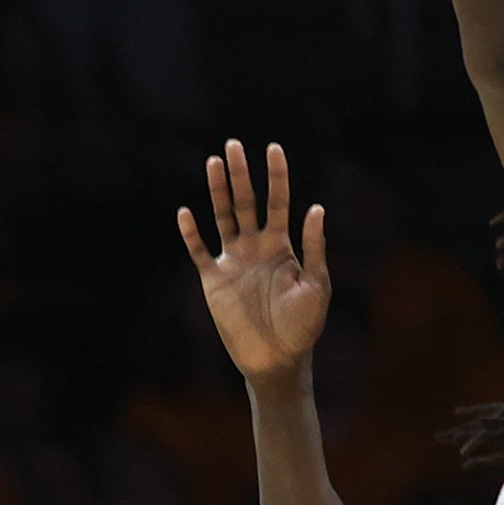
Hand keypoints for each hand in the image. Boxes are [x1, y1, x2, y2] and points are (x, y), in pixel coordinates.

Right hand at [178, 140, 333, 381]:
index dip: (276, 175)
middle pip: (245, 202)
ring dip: (217, 191)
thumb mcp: (317, 286)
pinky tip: (185, 213)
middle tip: (233, 145)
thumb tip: (316, 209)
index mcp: (282, 245)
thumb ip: (314, 248)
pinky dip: (192, 234)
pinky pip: (199, 252)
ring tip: (213, 162)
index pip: (278, 201)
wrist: (277, 359)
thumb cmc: (303, 326)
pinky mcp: (213, 281)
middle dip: (240, 174)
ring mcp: (233, 261)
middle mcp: (255, 247)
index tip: (273, 148)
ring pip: (222, 218)